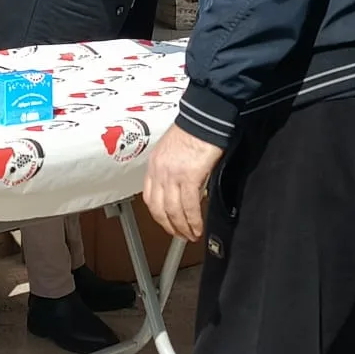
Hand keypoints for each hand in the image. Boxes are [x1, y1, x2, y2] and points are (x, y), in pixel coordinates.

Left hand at [143, 123, 221, 240]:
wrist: (205, 117)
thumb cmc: (194, 130)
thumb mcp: (173, 150)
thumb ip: (172, 170)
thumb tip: (182, 189)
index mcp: (154, 165)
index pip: (150, 198)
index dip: (158, 215)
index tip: (167, 223)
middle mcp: (160, 171)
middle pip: (160, 209)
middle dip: (170, 227)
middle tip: (180, 236)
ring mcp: (173, 175)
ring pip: (174, 211)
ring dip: (183, 227)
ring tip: (192, 235)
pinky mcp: (190, 176)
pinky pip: (190, 206)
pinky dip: (194, 220)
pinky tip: (198, 227)